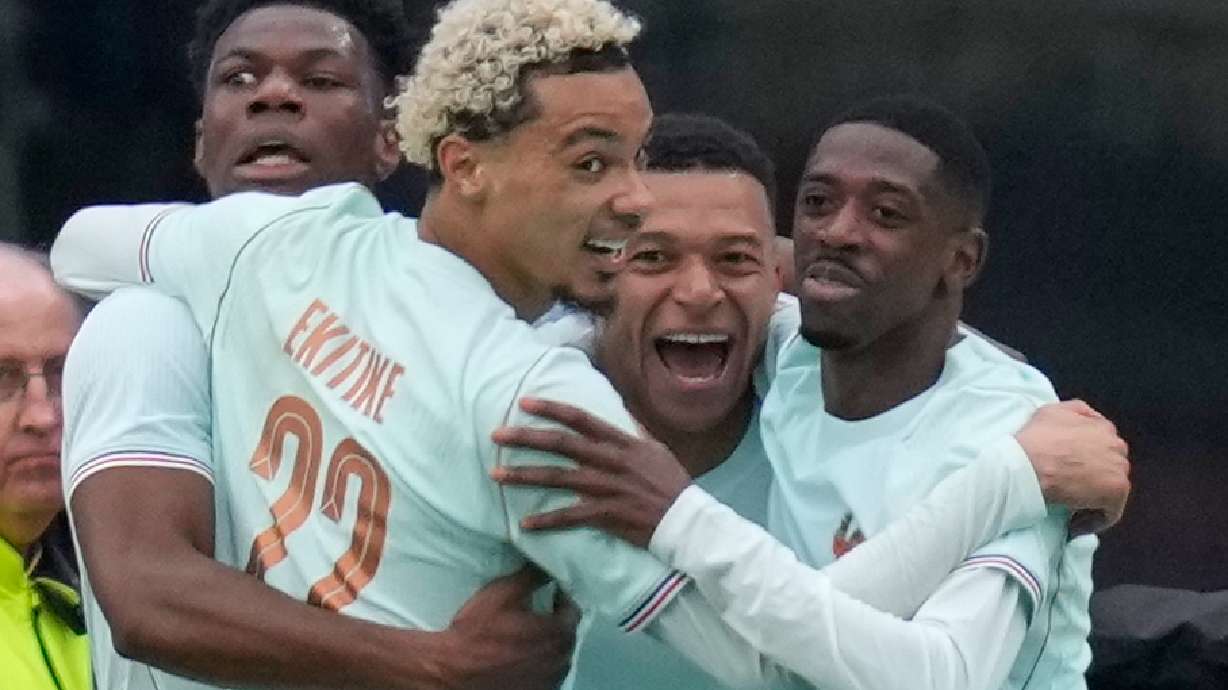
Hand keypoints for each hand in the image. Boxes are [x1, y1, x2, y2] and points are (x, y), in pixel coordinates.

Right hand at [437, 565, 577, 689]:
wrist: (452, 671)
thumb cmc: (478, 631)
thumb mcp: (503, 592)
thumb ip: (532, 576)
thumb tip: (549, 565)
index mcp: (558, 633)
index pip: (573, 610)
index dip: (561, 599)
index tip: (549, 595)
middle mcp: (561, 661)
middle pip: (567, 635)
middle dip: (557, 622)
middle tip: (538, 615)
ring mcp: (550, 682)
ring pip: (559, 658)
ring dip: (550, 646)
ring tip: (530, 638)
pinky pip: (547, 676)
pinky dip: (541, 666)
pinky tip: (523, 660)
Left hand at [490, 397, 691, 547]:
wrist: (686, 521)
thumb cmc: (672, 484)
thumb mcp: (655, 449)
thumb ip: (633, 431)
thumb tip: (619, 413)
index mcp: (621, 442)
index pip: (580, 418)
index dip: (551, 409)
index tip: (524, 402)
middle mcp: (610, 461)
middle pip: (560, 444)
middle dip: (525, 438)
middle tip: (496, 435)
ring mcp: (607, 487)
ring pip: (557, 478)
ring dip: (524, 475)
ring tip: (496, 474)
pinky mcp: (606, 514)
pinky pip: (570, 516)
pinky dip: (546, 520)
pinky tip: (524, 523)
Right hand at [1014, 400, 1130, 534]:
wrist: (1028, 464)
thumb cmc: (1035, 439)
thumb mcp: (1052, 410)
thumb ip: (1077, 412)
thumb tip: (1090, 419)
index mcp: (1103, 427)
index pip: (1103, 446)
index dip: (1087, 460)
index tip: (1071, 471)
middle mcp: (1117, 445)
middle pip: (1110, 466)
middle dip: (1093, 478)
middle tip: (1070, 489)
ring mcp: (1119, 469)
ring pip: (1111, 489)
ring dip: (1093, 499)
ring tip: (1070, 509)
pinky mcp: (1115, 492)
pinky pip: (1109, 512)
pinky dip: (1093, 520)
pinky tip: (1074, 524)